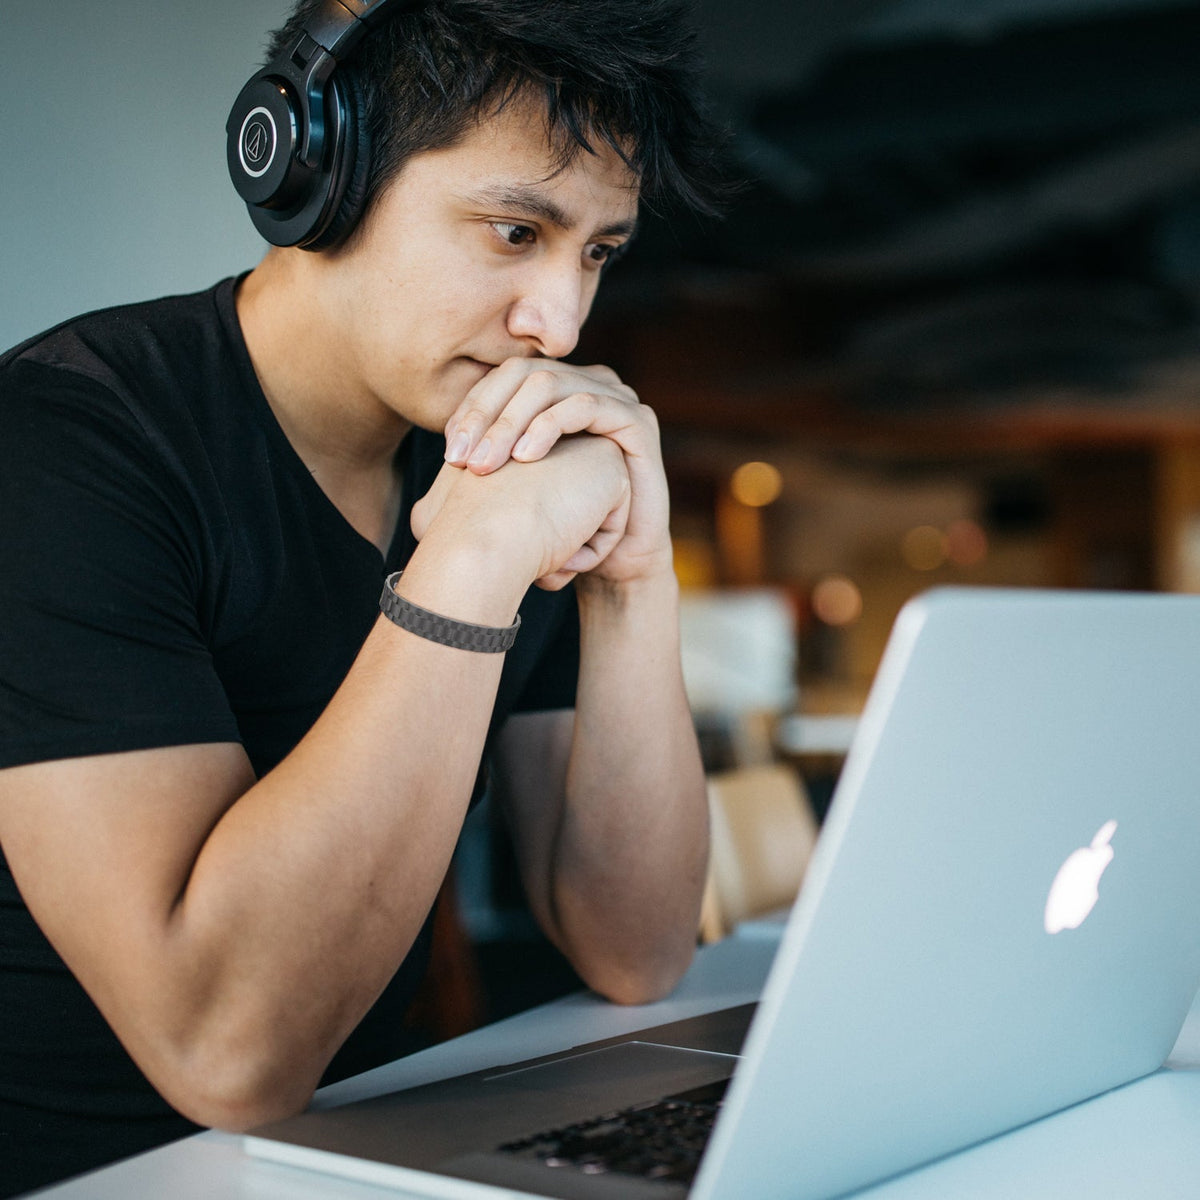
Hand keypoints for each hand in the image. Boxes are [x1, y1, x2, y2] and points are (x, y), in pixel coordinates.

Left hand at [443, 359, 671, 585]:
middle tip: (462, 460)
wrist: (614, 563)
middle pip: (522, 374)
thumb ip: (485, 465)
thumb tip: (439, 465)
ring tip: (487, 464)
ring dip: (510, 422)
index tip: (450, 453)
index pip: (502, 379)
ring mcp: (615, 397)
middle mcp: (585, 385)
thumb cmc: (562, 528)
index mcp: (556, 392)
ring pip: (550, 384)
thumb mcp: (514, 492)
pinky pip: (586, 405)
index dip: (471, 409)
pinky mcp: (637, 419)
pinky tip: (526, 458)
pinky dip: (550, 426)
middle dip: (485, 415)